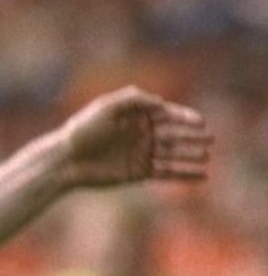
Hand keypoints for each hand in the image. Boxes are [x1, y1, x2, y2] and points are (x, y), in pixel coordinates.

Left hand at [55, 88, 211, 189]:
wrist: (65, 160)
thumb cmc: (82, 130)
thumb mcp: (105, 107)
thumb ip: (133, 99)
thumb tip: (161, 102)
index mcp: (136, 116)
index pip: (167, 115)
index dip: (186, 118)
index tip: (200, 122)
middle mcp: (142, 134)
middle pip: (174, 134)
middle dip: (193, 136)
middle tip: (210, 138)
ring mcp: (142, 153)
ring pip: (173, 154)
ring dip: (191, 155)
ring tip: (206, 156)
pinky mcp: (139, 172)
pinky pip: (167, 172)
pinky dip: (185, 174)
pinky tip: (203, 176)